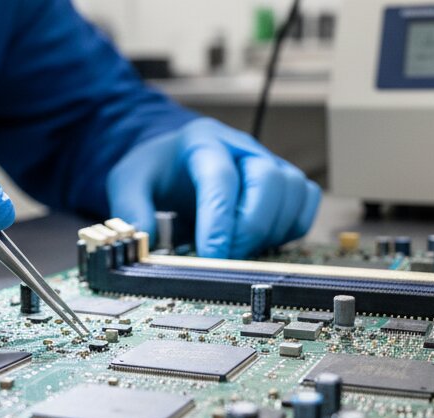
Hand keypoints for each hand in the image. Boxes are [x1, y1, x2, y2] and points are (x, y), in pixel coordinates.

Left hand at [107, 118, 319, 258]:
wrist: (173, 157)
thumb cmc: (155, 169)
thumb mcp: (128, 182)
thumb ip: (132, 210)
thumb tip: (144, 242)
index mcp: (202, 143)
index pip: (221, 178)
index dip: (219, 220)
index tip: (212, 254)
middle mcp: (242, 149)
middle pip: (269, 181)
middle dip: (249, 228)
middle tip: (225, 258)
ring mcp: (267, 163)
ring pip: (293, 192)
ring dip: (270, 230)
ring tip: (239, 250)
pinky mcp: (283, 182)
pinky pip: (305, 203)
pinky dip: (290, 228)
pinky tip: (261, 241)